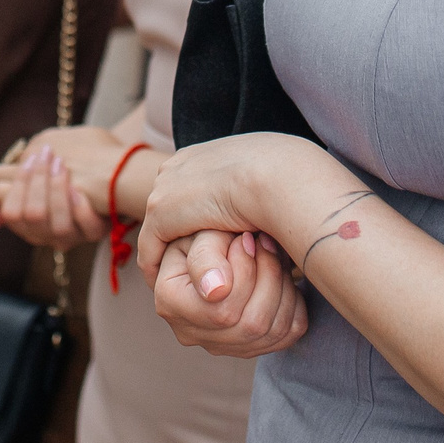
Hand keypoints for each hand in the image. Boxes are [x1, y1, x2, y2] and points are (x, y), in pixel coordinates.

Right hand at [0, 126, 137, 240]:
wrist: (108, 167)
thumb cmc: (64, 171)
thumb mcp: (27, 181)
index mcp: (28, 225)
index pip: (10, 212)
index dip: (16, 187)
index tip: (27, 161)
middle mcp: (49, 235)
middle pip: (30, 216)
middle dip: (35, 182)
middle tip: (44, 155)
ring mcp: (73, 235)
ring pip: (56, 225)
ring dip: (57, 188)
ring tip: (61, 163)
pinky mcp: (97, 230)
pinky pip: (87, 226)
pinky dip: (81, 203)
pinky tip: (81, 184)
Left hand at [136, 131, 338, 275]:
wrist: (280, 176)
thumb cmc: (292, 182)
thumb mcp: (274, 187)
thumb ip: (259, 200)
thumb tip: (270, 217)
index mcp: (205, 155)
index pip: (189, 186)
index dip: (195, 215)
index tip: (203, 238)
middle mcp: (180, 165)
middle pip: (169, 205)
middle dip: (176, 233)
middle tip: (187, 265)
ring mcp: (168, 187)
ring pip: (159, 230)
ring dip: (168, 255)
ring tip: (176, 280)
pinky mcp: (163, 211)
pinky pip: (151, 249)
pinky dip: (157, 268)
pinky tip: (165, 287)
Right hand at [153, 229, 306, 357]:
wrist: (217, 240)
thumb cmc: (205, 228)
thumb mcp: (199, 231)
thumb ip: (206, 257)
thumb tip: (217, 292)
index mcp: (169, 304)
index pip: (221, 310)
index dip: (244, 273)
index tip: (248, 238)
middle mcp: (190, 332)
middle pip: (250, 325)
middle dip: (268, 277)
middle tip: (266, 242)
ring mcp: (220, 345)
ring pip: (272, 331)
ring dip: (283, 286)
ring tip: (274, 255)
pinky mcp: (249, 345)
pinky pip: (287, 334)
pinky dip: (293, 302)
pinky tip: (281, 276)